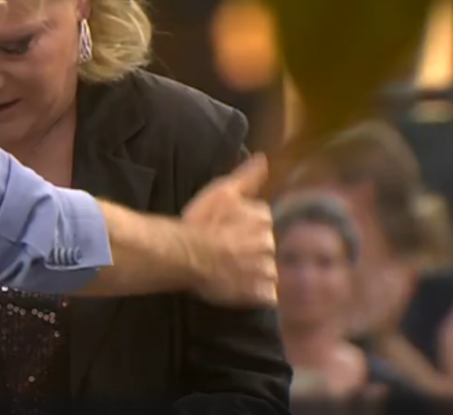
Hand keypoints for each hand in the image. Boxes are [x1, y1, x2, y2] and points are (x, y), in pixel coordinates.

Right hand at [180, 154, 277, 306]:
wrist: (185, 255)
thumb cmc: (200, 223)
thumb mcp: (221, 192)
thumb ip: (246, 178)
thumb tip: (264, 159)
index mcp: (262, 219)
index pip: (260, 222)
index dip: (242, 227)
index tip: (226, 231)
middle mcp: (269, 244)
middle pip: (264, 247)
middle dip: (250, 251)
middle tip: (227, 254)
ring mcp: (265, 270)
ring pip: (266, 271)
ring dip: (253, 273)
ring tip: (231, 273)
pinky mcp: (260, 294)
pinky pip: (266, 295)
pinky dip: (256, 294)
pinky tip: (238, 289)